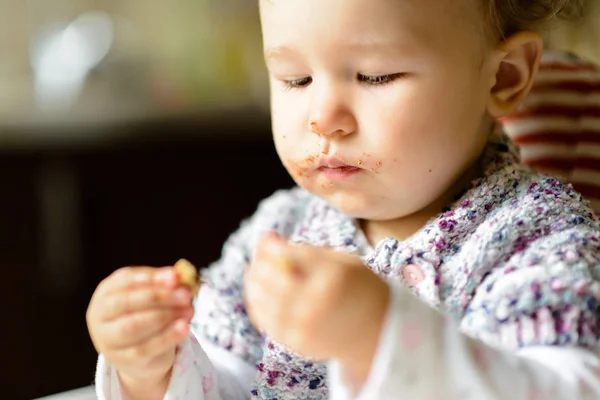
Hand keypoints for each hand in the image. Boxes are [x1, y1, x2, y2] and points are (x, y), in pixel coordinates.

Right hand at [86, 266, 193, 396]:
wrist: (141, 355)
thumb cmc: (146, 314)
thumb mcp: (152, 296)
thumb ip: (165, 284)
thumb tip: (180, 276)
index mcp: (106, 292)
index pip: (124, 280)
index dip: (150, 278)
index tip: (175, 277)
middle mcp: (100, 315)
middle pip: (126, 303)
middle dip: (159, 297)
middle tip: (185, 295)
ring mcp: (107, 340)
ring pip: (133, 326)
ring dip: (165, 316)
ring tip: (188, 310)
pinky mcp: (122, 360)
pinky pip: (145, 348)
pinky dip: (167, 337)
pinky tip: (184, 327)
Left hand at [244, 233, 389, 382]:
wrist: (376, 331)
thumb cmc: (357, 288)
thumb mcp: (340, 260)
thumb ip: (304, 251)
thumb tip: (265, 239)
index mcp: (332, 276)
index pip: (288, 256)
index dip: (271, 246)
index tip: (268, 238)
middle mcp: (316, 302)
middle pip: (270, 278)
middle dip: (260, 263)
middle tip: (261, 255)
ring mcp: (304, 326)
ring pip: (261, 300)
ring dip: (254, 282)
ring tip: (257, 272)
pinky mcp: (295, 343)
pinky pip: (264, 320)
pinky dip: (257, 303)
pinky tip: (261, 293)